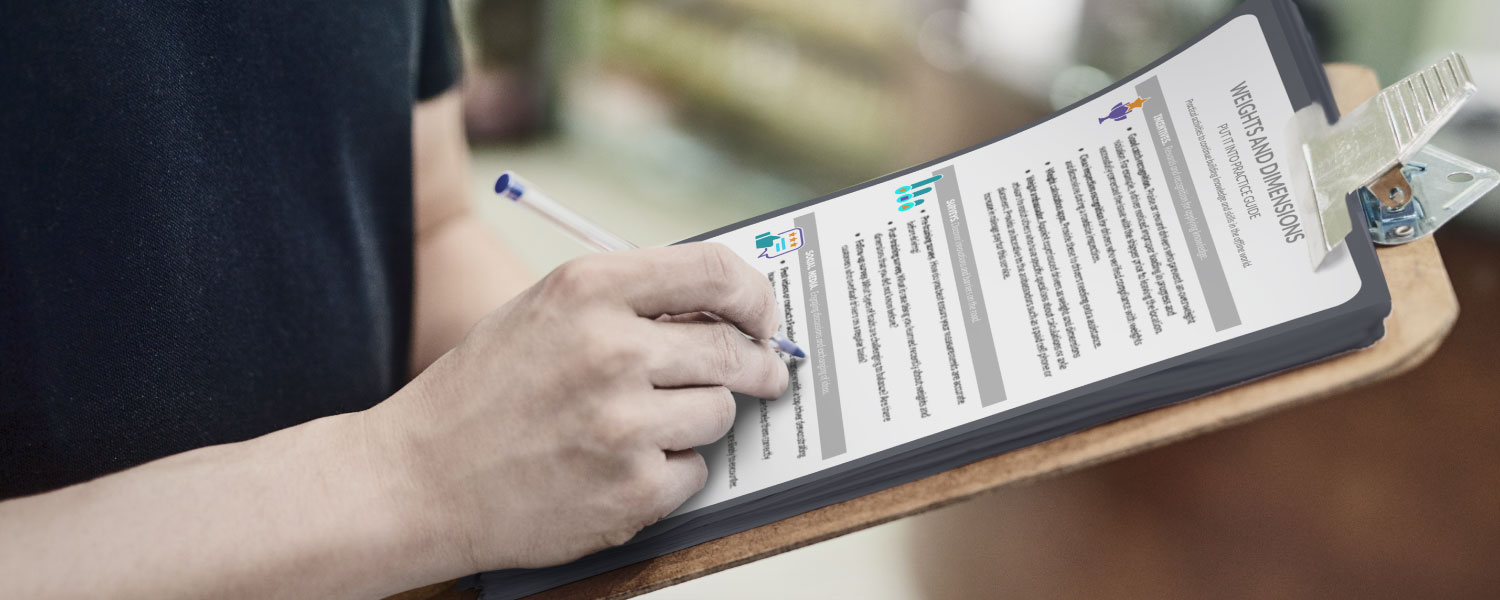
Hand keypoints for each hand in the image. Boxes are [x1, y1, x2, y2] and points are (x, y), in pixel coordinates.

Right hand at [363, 243, 787, 571]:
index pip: (712, 273)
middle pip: (731, 349)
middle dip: (757, 363)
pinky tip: (622, 466)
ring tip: (646, 425)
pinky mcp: (630, 491)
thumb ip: (626, 300)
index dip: (754, 295)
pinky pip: (694, 471)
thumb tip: (722, 307)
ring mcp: (623, 425)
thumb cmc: (484, 391)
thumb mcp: (544, 312)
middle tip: (766, 372)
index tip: (764, 315)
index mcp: (587, 289)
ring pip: (719, 412)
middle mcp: (610, 350)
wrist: (417, 479)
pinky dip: (671, 471)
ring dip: (700, 420)